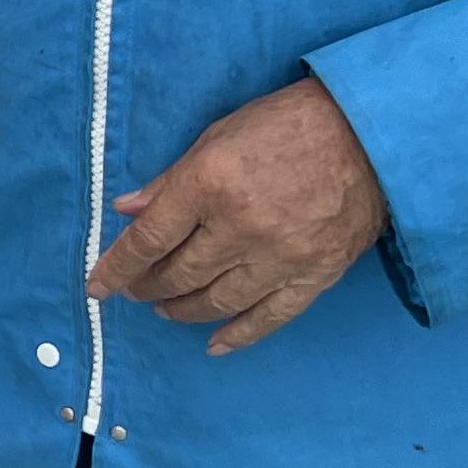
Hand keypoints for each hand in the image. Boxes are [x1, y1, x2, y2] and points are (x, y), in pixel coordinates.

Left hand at [86, 76, 386, 355]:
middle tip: (136, 290)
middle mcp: (242, 227)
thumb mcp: (216, 137)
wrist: (369, 132)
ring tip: (166, 308)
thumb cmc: (287, 125)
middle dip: (148, 286)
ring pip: (218, 300)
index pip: (148, 239)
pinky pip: (270, 317)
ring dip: (184, 309)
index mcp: (210, 185)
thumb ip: (170, 180)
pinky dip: (238, 335)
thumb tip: (125, 211)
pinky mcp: (316, 274)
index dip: (116, 267)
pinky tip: (213, 343)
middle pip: (179, 274)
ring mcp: (281, 256)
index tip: (97, 286)